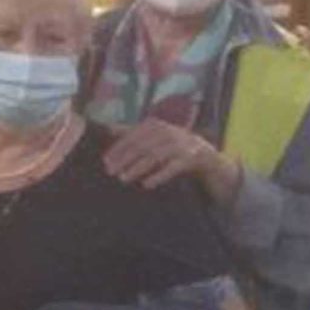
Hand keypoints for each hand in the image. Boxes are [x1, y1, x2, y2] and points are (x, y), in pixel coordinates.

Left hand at [101, 119, 233, 194]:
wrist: (204, 153)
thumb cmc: (169, 145)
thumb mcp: (152, 135)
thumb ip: (132, 132)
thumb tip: (108, 129)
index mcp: (155, 125)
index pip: (132, 136)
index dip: (118, 149)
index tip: (105, 161)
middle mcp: (167, 132)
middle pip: (141, 146)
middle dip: (124, 159)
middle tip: (110, 171)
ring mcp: (180, 144)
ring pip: (155, 156)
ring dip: (137, 168)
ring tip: (123, 178)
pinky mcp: (190, 158)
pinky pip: (172, 167)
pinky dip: (158, 176)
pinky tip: (146, 184)